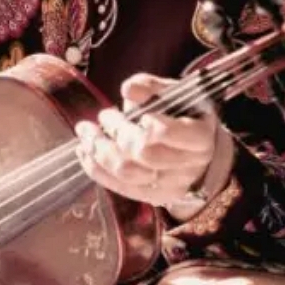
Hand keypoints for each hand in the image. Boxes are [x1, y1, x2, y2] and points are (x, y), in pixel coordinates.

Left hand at [75, 73, 232, 209]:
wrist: (198, 149)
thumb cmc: (183, 115)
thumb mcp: (175, 94)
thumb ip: (152, 88)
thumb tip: (128, 89)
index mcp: (200, 137)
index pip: (170, 134)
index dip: (150, 125)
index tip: (139, 114)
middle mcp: (189, 166)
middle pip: (144, 154)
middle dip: (117, 132)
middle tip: (104, 115)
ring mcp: (171, 186)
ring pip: (128, 173)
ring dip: (100, 151)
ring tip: (86, 132)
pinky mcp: (153, 197)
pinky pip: (119, 187)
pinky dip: (96, 169)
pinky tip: (84, 152)